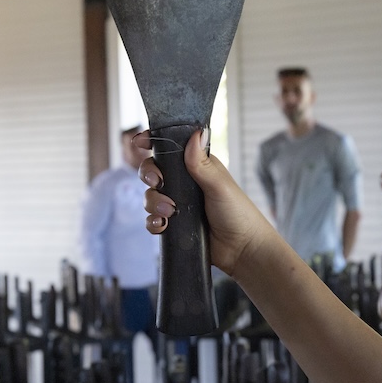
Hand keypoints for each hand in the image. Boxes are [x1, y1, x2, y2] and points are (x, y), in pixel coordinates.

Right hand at [139, 128, 279, 277]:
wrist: (241, 249)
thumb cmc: (238, 213)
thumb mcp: (219, 184)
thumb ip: (201, 162)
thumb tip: (196, 133)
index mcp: (196, 167)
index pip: (170, 149)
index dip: (153, 142)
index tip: (140, 142)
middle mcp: (185, 183)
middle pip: (153, 171)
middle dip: (149, 175)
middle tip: (157, 182)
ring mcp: (178, 204)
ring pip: (150, 196)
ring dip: (153, 202)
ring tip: (170, 212)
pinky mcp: (174, 225)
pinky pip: (152, 220)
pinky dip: (153, 222)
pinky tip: (163, 225)